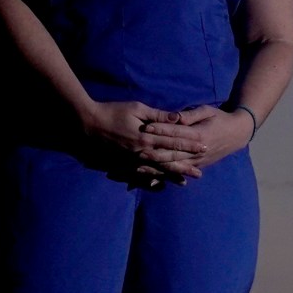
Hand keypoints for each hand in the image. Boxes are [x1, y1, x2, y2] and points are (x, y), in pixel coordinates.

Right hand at [77, 99, 199, 185]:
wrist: (88, 124)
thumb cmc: (113, 111)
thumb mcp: (137, 108)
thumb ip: (158, 115)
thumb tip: (178, 118)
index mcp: (147, 136)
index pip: (174, 141)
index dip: (190, 145)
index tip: (203, 147)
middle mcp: (142, 152)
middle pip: (168, 160)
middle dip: (185, 166)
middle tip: (200, 173)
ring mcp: (132, 160)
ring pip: (156, 170)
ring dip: (171, 176)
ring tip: (185, 182)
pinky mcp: (123, 165)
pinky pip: (140, 175)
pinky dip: (152, 180)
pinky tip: (160, 184)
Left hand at [143, 105, 251, 180]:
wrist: (237, 135)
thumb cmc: (220, 118)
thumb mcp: (207, 111)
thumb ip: (190, 115)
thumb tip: (175, 117)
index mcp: (199, 134)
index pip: (176, 132)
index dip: (160, 129)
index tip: (146, 126)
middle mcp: (197, 150)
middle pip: (172, 151)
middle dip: (153, 150)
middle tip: (136, 148)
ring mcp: (197, 160)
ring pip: (173, 164)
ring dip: (156, 165)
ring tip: (139, 164)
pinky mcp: (198, 166)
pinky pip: (179, 171)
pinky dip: (166, 174)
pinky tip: (153, 176)